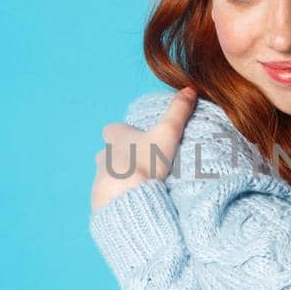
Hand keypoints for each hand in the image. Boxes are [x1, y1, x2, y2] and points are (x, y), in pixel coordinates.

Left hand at [91, 86, 198, 212]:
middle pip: (107, 153)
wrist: (127, 197)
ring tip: (138, 185)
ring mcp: (100, 179)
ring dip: (119, 178)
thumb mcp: (167, 133)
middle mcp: (104, 156)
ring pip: (107, 174)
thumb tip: (190, 88)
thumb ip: (178, 112)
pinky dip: (119, 197)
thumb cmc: (145, 161)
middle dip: (120, 157)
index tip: (133, 138)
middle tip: (139, 164)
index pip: (111, 130)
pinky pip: (108, 196)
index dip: (120, 133)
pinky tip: (133, 201)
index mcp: (116, 138)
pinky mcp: (100, 199)